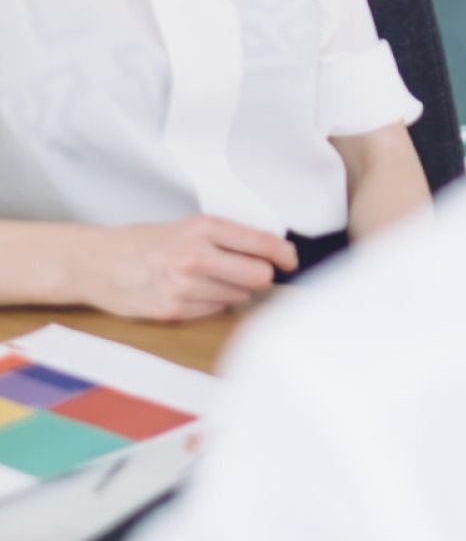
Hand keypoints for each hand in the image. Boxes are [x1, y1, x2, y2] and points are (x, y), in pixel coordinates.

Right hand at [79, 218, 297, 321]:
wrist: (99, 263)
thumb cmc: (147, 242)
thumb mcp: (190, 226)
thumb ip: (227, 239)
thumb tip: (269, 254)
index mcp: (204, 229)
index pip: (261, 243)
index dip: (284, 255)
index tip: (292, 261)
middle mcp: (196, 257)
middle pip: (257, 276)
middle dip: (264, 278)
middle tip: (260, 275)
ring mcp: (183, 287)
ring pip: (237, 298)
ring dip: (236, 293)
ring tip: (214, 281)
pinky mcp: (171, 311)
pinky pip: (212, 313)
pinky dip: (213, 306)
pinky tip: (197, 294)